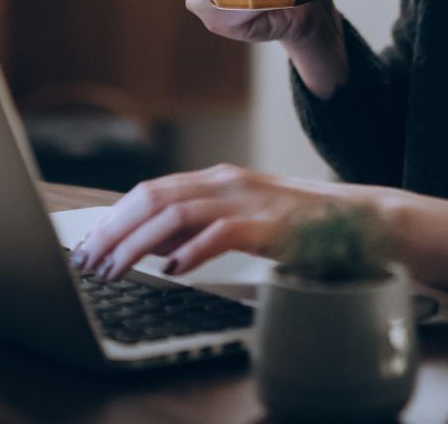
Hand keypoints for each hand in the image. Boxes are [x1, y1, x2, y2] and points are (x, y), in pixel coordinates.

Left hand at [70, 163, 382, 280]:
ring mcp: (248, 200)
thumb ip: (199, 226)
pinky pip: (221, 233)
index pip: (151, 191)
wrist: (359, 217)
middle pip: (153, 198)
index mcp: (217, 178)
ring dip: (138, 244)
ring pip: (176, 214)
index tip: (89, 243)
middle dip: (114, 230)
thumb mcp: (240, 216)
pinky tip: (173, 270)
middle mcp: (227, 181)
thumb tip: (149, 245)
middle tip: (89, 260)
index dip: (115, 217)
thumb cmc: (298, 223)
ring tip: (116, 269)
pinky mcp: (268, 224)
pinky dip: (192, 251)